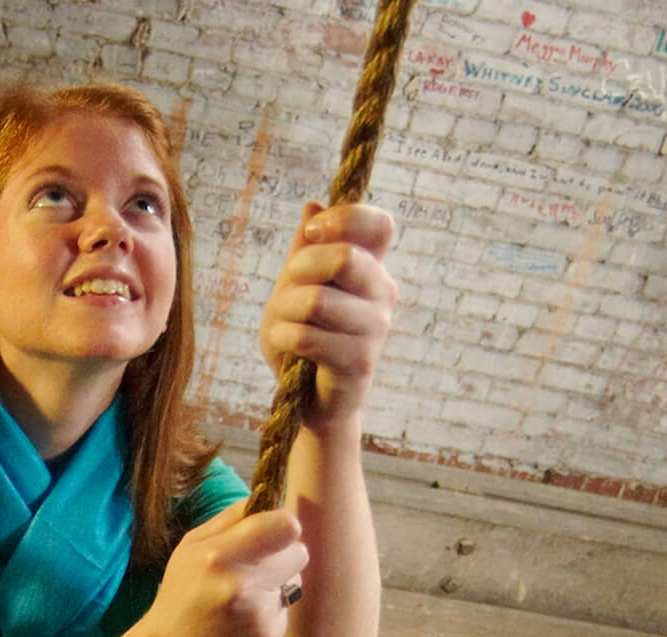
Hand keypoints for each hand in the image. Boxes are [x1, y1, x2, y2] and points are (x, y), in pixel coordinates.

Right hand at [105, 501, 308, 636]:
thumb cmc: (179, 596)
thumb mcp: (190, 547)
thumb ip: (230, 519)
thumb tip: (266, 496)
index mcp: (219, 555)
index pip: (286, 526)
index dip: (282, 526)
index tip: (270, 532)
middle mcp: (241, 585)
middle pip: (299, 552)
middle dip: (283, 555)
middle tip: (257, 566)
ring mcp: (258, 615)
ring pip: (296, 582)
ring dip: (278, 584)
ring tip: (244, 597)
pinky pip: (285, 611)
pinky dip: (269, 612)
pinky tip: (243, 621)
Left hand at [258, 202, 396, 424]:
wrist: (309, 401)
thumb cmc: (302, 339)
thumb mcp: (294, 288)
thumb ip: (304, 250)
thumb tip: (314, 205)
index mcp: (371, 268)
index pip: (379, 225)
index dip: (345, 219)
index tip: (312, 233)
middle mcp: (383, 293)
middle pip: (344, 257)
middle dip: (300, 270)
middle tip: (288, 292)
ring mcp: (376, 328)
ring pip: (315, 301)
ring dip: (283, 314)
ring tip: (286, 329)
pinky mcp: (360, 361)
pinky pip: (307, 336)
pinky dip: (283, 339)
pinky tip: (289, 352)